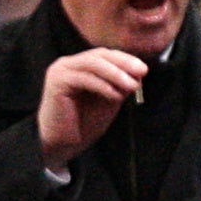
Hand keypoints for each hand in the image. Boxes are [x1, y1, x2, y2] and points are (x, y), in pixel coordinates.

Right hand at [37, 49, 147, 170]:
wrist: (62, 144)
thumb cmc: (84, 124)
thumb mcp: (109, 100)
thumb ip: (120, 85)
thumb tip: (139, 72)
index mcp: (81, 66)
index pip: (105, 56)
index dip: (125, 60)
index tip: (144, 69)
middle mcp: (69, 65)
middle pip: (99, 56)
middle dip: (123, 63)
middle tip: (142, 71)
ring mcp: (61, 71)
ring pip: (92, 64)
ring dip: (115, 73)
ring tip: (132, 85)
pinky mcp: (56, 82)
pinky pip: (83, 78)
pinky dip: (101, 85)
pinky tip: (115, 95)